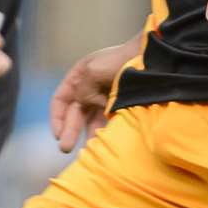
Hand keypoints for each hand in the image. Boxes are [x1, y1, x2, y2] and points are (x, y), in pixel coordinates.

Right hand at [50, 37, 140, 152]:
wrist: (150, 57)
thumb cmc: (120, 60)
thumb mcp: (93, 71)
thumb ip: (82, 90)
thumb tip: (84, 105)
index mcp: (79, 77)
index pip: (60, 100)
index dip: (57, 118)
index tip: (57, 135)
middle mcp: (90, 88)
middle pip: (75, 113)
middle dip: (69, 131)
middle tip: (65, 149)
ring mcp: (105, 97)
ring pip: (92, 120)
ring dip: (88, 134)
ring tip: (90, 149)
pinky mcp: (121, 105)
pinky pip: (109, 121)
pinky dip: (106, 131)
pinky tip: (106, 141)